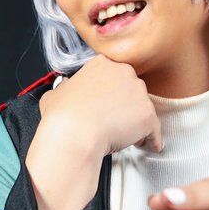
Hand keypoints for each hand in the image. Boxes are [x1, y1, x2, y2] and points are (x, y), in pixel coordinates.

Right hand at [26, 55, 161, 209]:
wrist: (75, 134)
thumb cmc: (62, 116)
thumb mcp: (54, 93)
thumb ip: (64, 88)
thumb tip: (63, 89)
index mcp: (102, 64)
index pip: (114, 76)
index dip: (110, 92)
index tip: (106, 104)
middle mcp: (124, 72)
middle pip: (131, 89)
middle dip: (126, 105)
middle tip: (115, 120)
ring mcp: (139, 93)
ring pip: (143, 108)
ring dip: (137, 121)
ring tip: (125, 135)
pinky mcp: (148, 115)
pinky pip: (154, 129)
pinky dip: (151, 139)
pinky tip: (145, 145)